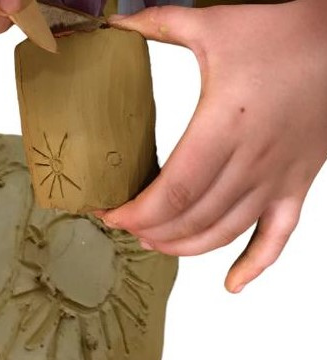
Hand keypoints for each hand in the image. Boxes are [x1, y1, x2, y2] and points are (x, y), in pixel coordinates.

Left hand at [99, 1, 326, 292]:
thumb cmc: (284, 27)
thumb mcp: (215, 23)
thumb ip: (158, 23)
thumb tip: (111, 21)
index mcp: (225, 126)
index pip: (173, 192)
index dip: (137, 213)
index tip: (111, 215)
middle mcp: (252, 160)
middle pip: (193, 218)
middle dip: (152, 231)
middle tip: (128, 228)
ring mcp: (278, 177)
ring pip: (225, 233)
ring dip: (185, 248)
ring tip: (156, 244)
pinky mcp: (298, 182)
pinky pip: (280, 237)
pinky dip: (255, 265)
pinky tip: (231, 284)